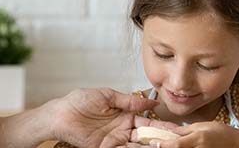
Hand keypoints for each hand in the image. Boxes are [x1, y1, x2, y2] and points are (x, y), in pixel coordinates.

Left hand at [51, 88, 178, 147]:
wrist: (61, 114)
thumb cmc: (79, 102)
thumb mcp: (107, 96)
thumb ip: (129, 101)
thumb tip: (150, 102)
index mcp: (125, 114)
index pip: (148, 121)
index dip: (162, 125)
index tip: (177, 128)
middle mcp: (122, 129)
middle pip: (147, 135)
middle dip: (162, 138)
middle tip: (178, 141)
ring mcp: (115, 140)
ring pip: (138, 146)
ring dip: (152, 146)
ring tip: (167, 146)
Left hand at [139, 122, 238, 147]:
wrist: (236, 144)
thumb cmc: (221, 133)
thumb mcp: (202, 126)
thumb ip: (185, 130)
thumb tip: (170, 132)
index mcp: (197, 139)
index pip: (176, 144)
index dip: (163, 145)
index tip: (153, 143)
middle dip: (166, 147)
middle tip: (154, 145)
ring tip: (163, 145)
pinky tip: (176, 146)